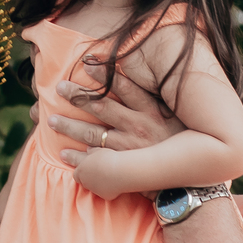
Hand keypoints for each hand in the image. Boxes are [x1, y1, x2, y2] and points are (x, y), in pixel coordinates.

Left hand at [47, 56, 184, 166]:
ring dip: (69, 125)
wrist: (192, 180)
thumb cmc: (186, 144)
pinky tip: (64, 152)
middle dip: (77, 96)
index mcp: (153, 109)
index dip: (104, 73)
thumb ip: (161, 101)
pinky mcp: (124, 166)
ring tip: (50, 120)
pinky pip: (94, 159)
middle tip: (59, 88)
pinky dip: (78, 156)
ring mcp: (129, 146)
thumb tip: (144, 83)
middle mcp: (139, 124)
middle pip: (101, 106)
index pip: (124, 85)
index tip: (86, 62)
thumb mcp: (178, 118)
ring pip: (92, 132)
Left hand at [72, 146, 133, 198]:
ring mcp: (94, 190)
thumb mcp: (97, 151)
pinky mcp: (104, 195)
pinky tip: (114, 182)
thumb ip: (91, 152)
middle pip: (84, 182)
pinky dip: (108, 188)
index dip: (82, 171)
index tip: (88, 167)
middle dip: (89, 178)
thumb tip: (88, 150)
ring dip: (98, 183)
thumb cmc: (108, 158)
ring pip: (94, 188)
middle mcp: (85, 182)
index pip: (76, 174)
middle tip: (99, 171)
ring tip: (108, 176)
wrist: (120, 171)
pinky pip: (104, 192)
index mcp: (81, 171)